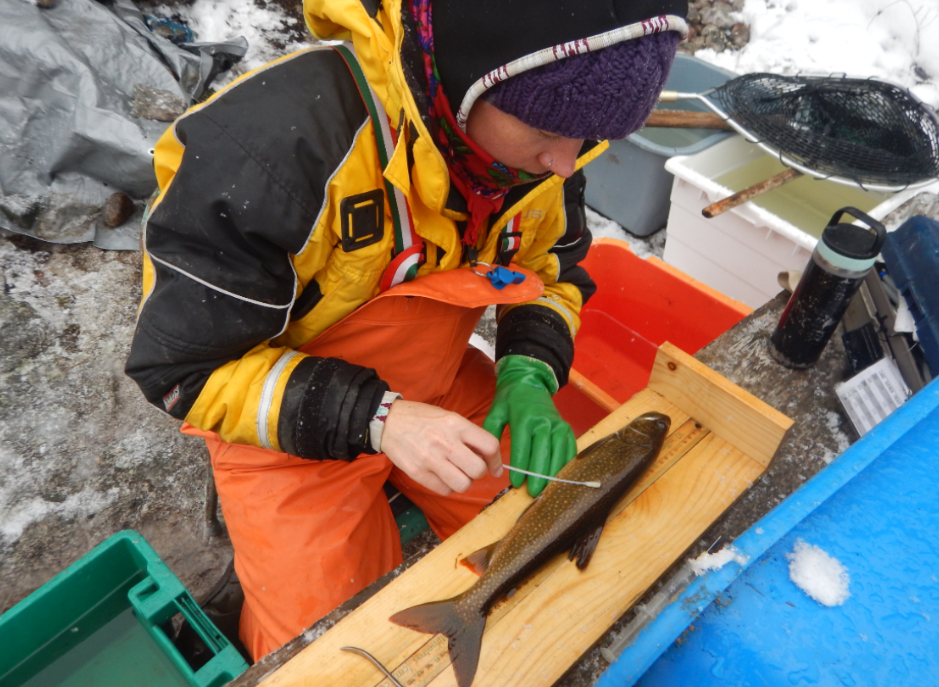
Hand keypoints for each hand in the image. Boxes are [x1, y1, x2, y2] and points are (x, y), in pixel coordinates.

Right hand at [381, 400, 502, 495]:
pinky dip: (447, 487)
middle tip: (470, 468)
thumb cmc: (422, 419)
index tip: (494, 468)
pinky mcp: (418, 472)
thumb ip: (468, 435)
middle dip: (478, 472)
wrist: (388, 421)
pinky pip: (444, 491)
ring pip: (463, 484)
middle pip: (478, 470)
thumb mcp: (449, 417)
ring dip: (463, 482)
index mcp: (456, 424)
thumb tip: (488, 457)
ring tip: (455, 474)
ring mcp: (430, 459)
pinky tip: (441, 477)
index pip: (489, 446)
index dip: (496, 461)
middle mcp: (446, 441)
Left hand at [483, 356, 576, 496]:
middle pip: (542, 454)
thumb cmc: (510, 399)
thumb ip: (491, 435)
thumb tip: (490, 462)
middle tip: (532, 493)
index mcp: (524, 419)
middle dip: (538, 475)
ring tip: (546, 490)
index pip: (523, 449)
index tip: (516, 484)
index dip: (520, 469)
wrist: (529, 381)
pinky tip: (561, 477)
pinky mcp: (566, 428)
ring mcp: (558, 425)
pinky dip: (566, 464)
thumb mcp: (496, 412)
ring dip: (553, 473)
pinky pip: (569, 449)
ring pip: (558, 454)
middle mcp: (544, 422)